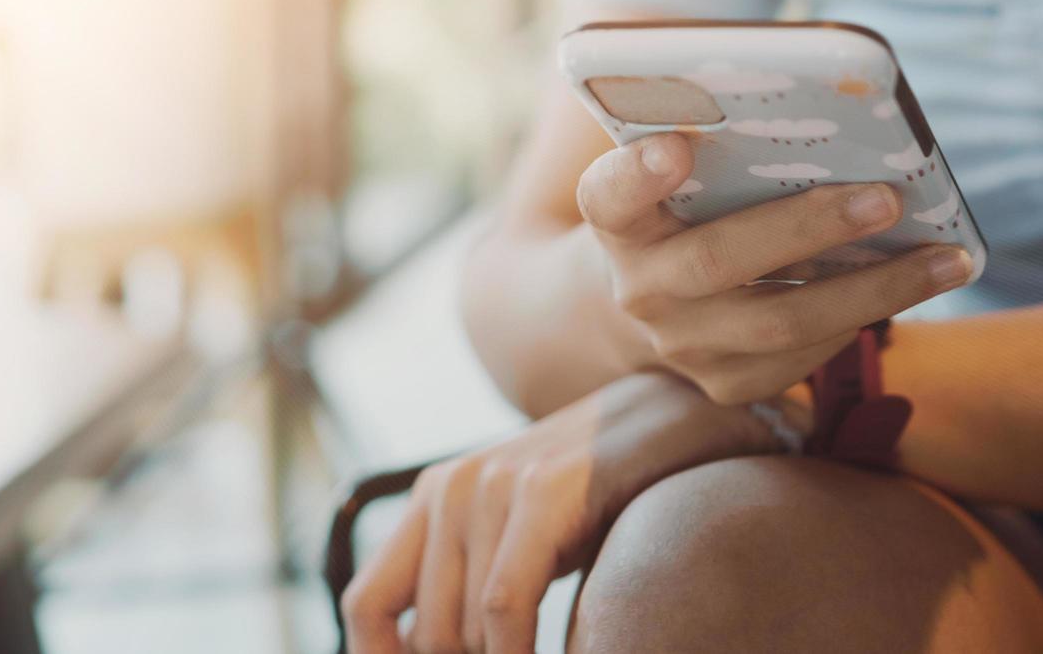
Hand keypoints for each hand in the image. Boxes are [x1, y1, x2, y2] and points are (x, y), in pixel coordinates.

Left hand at [340, 371, 783, 653]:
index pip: (366, 604)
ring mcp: (494, 484)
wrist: (676, 412)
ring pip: (463, 629)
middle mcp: (451, 486)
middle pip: (426, 631)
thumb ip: (473, 581)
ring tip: (549, 652)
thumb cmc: (603, 490)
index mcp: (435, 496)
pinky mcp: (542, 491)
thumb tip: (433, 649)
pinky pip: (504, 604)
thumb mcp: (523, 534)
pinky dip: (518, 652)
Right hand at [576, 131, 972, 403]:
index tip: (677, 146)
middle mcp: (638, 287)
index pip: (608, 195)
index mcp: (616, 220)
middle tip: (886, 197)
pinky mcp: (724, 383)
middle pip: (719, 261)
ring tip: (946, 259)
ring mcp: (680, 345)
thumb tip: (833, 119)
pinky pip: (803, 358)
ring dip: (873, 289)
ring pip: (781, 322)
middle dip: (810, 227)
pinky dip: (862, 319)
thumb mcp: (682, 173)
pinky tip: (912, 288)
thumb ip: (722, 147)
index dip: (639, 174)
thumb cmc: (688, 205)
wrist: (651, 296)